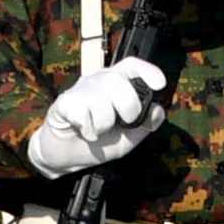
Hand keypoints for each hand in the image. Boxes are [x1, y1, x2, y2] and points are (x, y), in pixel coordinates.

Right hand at [26, 54, 170, 176]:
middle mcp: (98, 80)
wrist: (67, 156)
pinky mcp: (63, 102)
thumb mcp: (128, 137)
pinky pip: (81, 111)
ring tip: (98, 130)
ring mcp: (79, 89)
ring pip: (100, 97)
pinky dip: (87, 128)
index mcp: (117, 83)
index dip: (147, 71)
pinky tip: (84, 131)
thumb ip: (145, 124)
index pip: (132, 66)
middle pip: (117, 80)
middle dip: (127, 106)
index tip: (159, 84)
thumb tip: (157, 111)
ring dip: (104, 123)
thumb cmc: (99, 141)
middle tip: (122, 122)